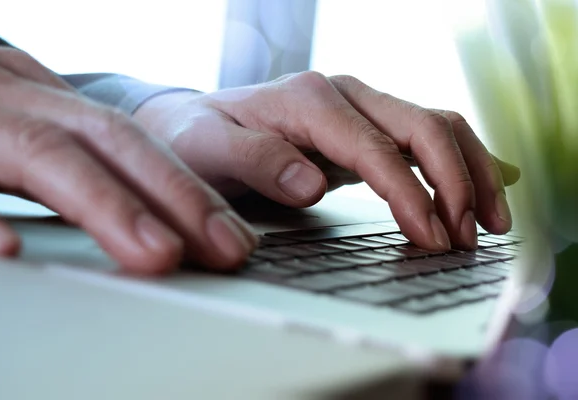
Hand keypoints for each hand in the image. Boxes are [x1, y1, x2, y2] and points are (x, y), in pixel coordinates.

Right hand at [0, 44, 256, 272]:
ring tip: (160, 256)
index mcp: (45, 102)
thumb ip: (76, 162)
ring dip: (105, 206)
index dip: (189, 189)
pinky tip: (5, 250)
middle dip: (175, 197)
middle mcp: (13, 100)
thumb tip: (154, 218)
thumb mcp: (24, 126)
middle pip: (109, 141)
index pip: (134, 141)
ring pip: (41, 154)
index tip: (235, 238)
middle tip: (229, 251)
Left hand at [135, 72, 520, 250]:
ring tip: (490, 222)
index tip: (432, 239)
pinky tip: (486, 185)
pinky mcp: (365, 128)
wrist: (193, 124)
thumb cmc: (198, 139)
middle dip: (456, 183)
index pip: (378, 149)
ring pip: (436, 126)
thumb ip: (258, 161)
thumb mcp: (209, 149)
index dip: (412, 196)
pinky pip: (425, 137)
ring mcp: (358, 109)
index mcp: (309, 100)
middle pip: (424, 127)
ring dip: (471, 172)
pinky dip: (461, 161)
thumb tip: (313, 185)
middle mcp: (344, 96)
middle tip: (467, 239)